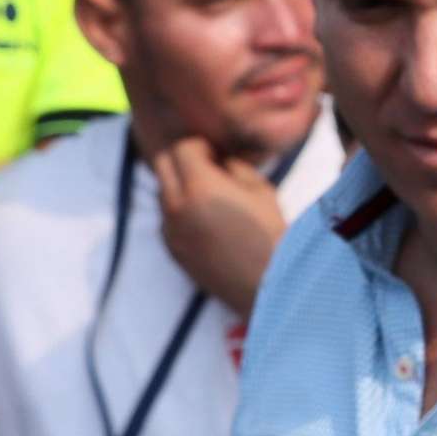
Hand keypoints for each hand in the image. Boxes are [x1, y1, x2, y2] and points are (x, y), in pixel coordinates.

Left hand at [153, 138, 284, 313]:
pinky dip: (179, 213)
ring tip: (210, 199)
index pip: (183, 148)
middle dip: (184, 161)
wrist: (270, 288)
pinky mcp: (172, 250)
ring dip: (179, 186)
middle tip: (208, 169)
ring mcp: (171, 230)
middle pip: (163, 165)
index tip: (217, 154)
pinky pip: (166, 220)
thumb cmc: (274, 238)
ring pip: (162, 192)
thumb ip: (236, 168)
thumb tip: (221, 161)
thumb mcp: (262, 192)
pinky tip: (206, 223)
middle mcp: (177, 206)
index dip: (202, 147)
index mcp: (201, 187)